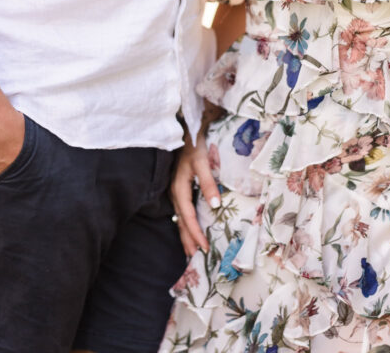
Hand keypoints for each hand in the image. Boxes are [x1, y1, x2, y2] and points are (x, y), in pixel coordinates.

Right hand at [170, 130, 220, 257]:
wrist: (185, 130)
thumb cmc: (194, 145)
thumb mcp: (202, 162)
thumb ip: (208, 183)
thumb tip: (215, 205)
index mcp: (179, 189)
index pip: (188, 218)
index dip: (196, 234)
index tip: (205, 248)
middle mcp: (174, 193)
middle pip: (181, 222)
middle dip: (188, 241)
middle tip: (196, 259)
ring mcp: (174, 191)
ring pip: (180, 218)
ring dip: (185, 234)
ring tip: (191, 250)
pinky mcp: (177, 187)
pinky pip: (181, 211)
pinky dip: (185, 223)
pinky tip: (188, 227)